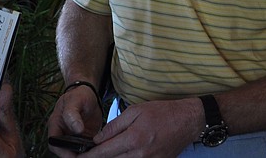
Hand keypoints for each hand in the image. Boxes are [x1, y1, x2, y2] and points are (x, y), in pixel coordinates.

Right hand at [47, 84, 103, 157]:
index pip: (54, 143)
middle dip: (75, 156)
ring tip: (96, 153)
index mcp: (55, 124)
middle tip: (89, 155)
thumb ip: (72, 113)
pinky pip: (86, 150)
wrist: (89, 96)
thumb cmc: (79, 95)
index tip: (74, 155)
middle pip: (64, 151)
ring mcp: (73, 138)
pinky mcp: (84, 140)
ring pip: (76, 152)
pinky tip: (101, 150)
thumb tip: (77, 129)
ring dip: (85, 154)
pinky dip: (93, 152)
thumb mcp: (75, 100)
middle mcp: (62, 134)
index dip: (62, 151)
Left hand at [81, 98, 199, 157]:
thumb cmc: (161, 112)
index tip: (78, 156)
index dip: (89, 155)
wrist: (187, 121)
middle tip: (84, 156)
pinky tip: (118, 155)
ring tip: (101, 154)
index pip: (104, 152)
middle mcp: (140, 155)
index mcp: (134, 139)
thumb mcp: (135, 111)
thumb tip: (98, 139)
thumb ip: (114, 126)